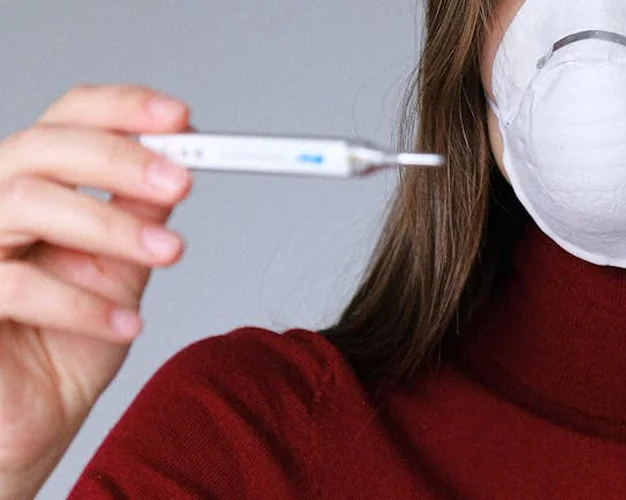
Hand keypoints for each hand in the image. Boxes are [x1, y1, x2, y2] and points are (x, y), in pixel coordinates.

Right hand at [0, 84, 192, 497]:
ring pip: (26, 202)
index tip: (183, 119)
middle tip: (181, 182)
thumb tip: (175, 167)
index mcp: (34, 184)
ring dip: (111, 227)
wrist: (34, 420)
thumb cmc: (69, 342)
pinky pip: (13, 284)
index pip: (66, 120)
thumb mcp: (120, 271)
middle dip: (119, 158)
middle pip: (42, 147)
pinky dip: (82, 302)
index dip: (121, 109)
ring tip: (171, 255)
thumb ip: (139, 218)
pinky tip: (126, 324)